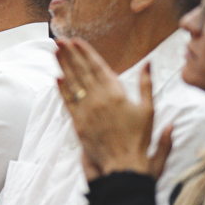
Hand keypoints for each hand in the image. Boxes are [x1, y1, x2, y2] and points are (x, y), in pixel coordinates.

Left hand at [56, 38, 172, 181]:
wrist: (124, 165)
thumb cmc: (139, 139)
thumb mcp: (149, 110)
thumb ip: (146, 85)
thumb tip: (148, 64)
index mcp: (117, 94)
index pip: (98, 68)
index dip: (86, 53)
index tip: (76, 41)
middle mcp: (99, 100)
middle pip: (82, 72)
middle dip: (70, 55)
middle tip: (59, 40)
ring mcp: (86, 111)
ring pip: (72, 84)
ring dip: (63, 66)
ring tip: (55, 51)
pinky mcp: (78, 123)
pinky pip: (68, 103)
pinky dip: (62, 89)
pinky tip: (57, 77)